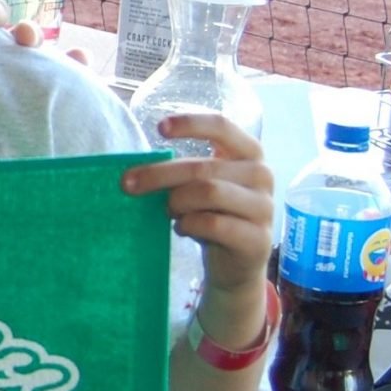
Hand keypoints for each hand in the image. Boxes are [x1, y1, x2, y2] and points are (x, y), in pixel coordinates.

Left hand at [121, 113, 275, 341]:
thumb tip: (136, 171)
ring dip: (177, 202)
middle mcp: (261, 175)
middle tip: (127, 184)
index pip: (222, 127)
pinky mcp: (257, 238)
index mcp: (249, 153)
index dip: (191, 124)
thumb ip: (182, 173)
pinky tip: (182, 229)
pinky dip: (188, 225)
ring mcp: (263, 207)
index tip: (160, 128)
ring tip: (168, 211)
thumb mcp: (200, 188)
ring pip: (208, 192)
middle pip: (203, 167)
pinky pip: (213, 224)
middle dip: (159, 175)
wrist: (234, 266)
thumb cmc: (213, 216)